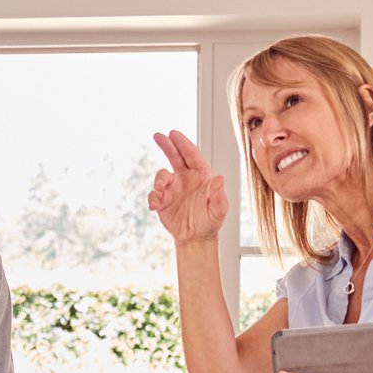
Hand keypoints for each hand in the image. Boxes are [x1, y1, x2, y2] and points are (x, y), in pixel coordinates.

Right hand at [148, 130, 229, 244]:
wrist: (195, 238)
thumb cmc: (210, 223)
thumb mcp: (218, 211)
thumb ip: (218, 196)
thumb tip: (219, 178)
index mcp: (201, 176)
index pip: (192, 155)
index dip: (183, 144)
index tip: (173, 134)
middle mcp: (186, 178)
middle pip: (175, 156)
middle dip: (167, 145)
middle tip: (158, 135)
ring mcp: (173, 188)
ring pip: (162, 174)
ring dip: (159, 179)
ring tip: (161, 189)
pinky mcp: (163, 199)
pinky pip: (154, 194)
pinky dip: (152, 198)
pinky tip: (155, 206)